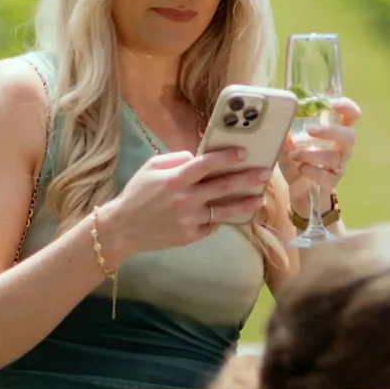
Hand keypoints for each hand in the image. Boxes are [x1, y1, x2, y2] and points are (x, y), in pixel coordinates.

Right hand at [102, 147, 270, 256]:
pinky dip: (221, 218)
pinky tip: (230, 212)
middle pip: (223, 187)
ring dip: (245, 203)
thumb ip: (177, 159)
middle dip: (248, 178)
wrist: (123, 229)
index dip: (226, 157)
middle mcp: (185, 200)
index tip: (243, 152)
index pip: (206, 165)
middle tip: (266, 173)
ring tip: (260, 198)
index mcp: (174, 180)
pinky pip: (213, 224)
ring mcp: (190, 220)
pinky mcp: (191, 236)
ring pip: (225, 210)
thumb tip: (200, 157)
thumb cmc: (137, 194)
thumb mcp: (151, 168)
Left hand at [283, 96, 360, 212]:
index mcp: (335, 133)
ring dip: (311, 154)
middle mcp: (342, 148)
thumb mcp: (287, 145)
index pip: (352, 116)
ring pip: (334, 157)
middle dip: (330, 131)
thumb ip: (285, 133)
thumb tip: (278, 118)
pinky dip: (311, 171)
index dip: (346, 107)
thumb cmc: (298, 162)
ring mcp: (339, 166)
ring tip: (294, 155)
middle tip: (310, 130)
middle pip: (349, 135)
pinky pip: (326, 176)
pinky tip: (301, 169)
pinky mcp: (332, 182)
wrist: (300, 192)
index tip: (331, 103)